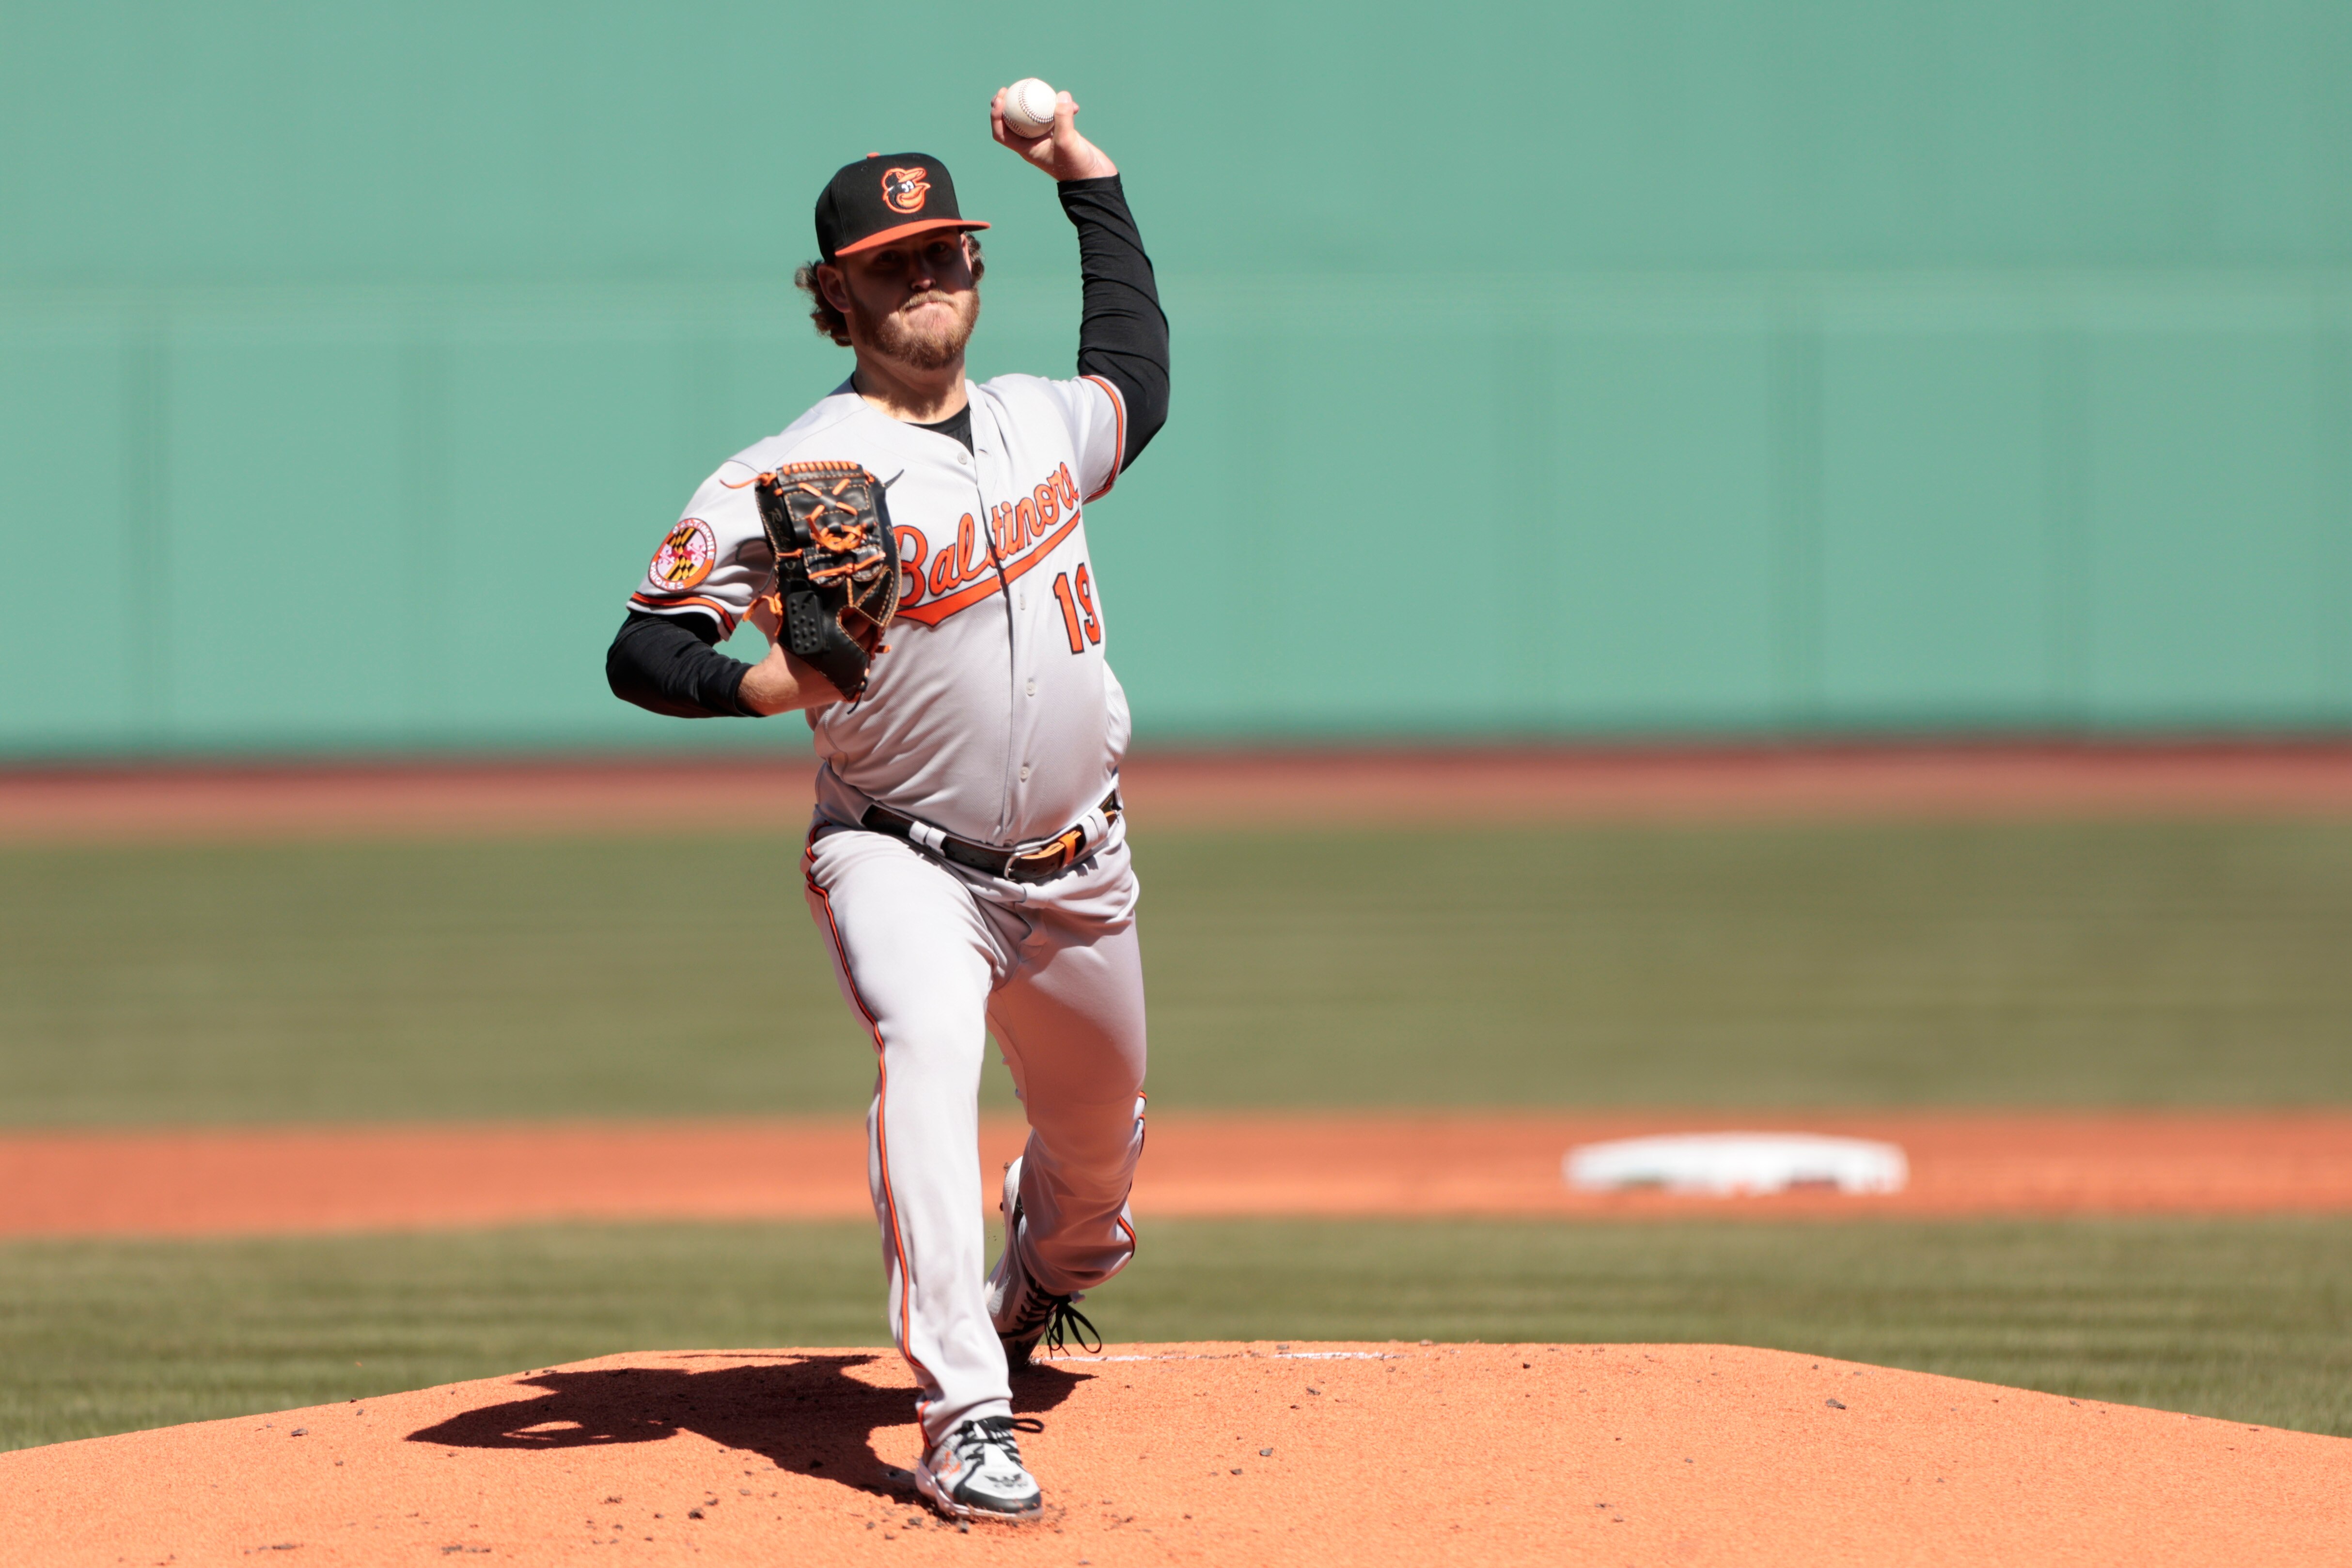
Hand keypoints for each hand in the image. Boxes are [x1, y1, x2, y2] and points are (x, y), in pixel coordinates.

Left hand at [991, 86, 1116, 181]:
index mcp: (1026, 148)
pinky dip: (1062, 109)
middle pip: (1013, 122)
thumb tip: (1061, 94)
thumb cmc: (1076, 165)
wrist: (1094, 178)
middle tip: (1009, 89)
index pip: (1002, 133)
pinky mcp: (1062, 134)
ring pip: (1035, 116)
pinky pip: (1056, 116)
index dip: (996, 116)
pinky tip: (1073, 105)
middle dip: (1008, 105)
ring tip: (1036, 88)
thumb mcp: (1067, 141)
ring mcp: (1047, 137)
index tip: (1001, 99)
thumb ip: (1062, 118)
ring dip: (1036, 102)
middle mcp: (1033, 142)